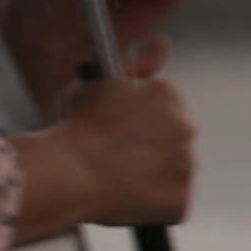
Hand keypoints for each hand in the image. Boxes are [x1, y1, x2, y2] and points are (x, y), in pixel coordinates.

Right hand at [11, 70, 191, 238]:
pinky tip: (123, 200)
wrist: (65, 174)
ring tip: (113, 179)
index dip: (134, 121)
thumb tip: (160, 44)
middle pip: (169, 139)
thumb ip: (134, 65)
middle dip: (146, 147)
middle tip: (110, 156)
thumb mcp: (97, 85)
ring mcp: (185, 166)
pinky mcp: (178, 201)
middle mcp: (185, 127)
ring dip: (149, 175)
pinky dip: (152, 207)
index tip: (113, 131)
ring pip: (170, 171)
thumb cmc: (74, 130)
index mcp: (167, 95)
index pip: (160, 106)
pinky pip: (170, 205)